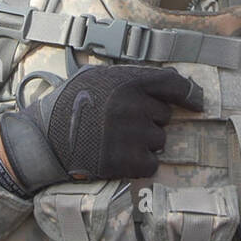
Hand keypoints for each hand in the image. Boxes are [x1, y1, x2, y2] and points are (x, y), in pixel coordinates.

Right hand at [0, 65, 204, 193]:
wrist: (42, 140)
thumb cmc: (68, 105)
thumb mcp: (95, 77)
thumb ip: (130, 77)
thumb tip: (169, 80)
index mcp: (126, 81)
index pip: (173, 84)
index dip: (190, 94)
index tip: (198, 103)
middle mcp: (132, 105)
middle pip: (164, 116)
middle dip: (150, 120)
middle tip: (123, 124)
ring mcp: (131, 134)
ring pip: (159, 140)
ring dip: (144, 142)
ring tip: (115, 141)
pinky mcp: (126, 161)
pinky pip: (151, 163)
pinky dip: (139, 163)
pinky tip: (118, 157)